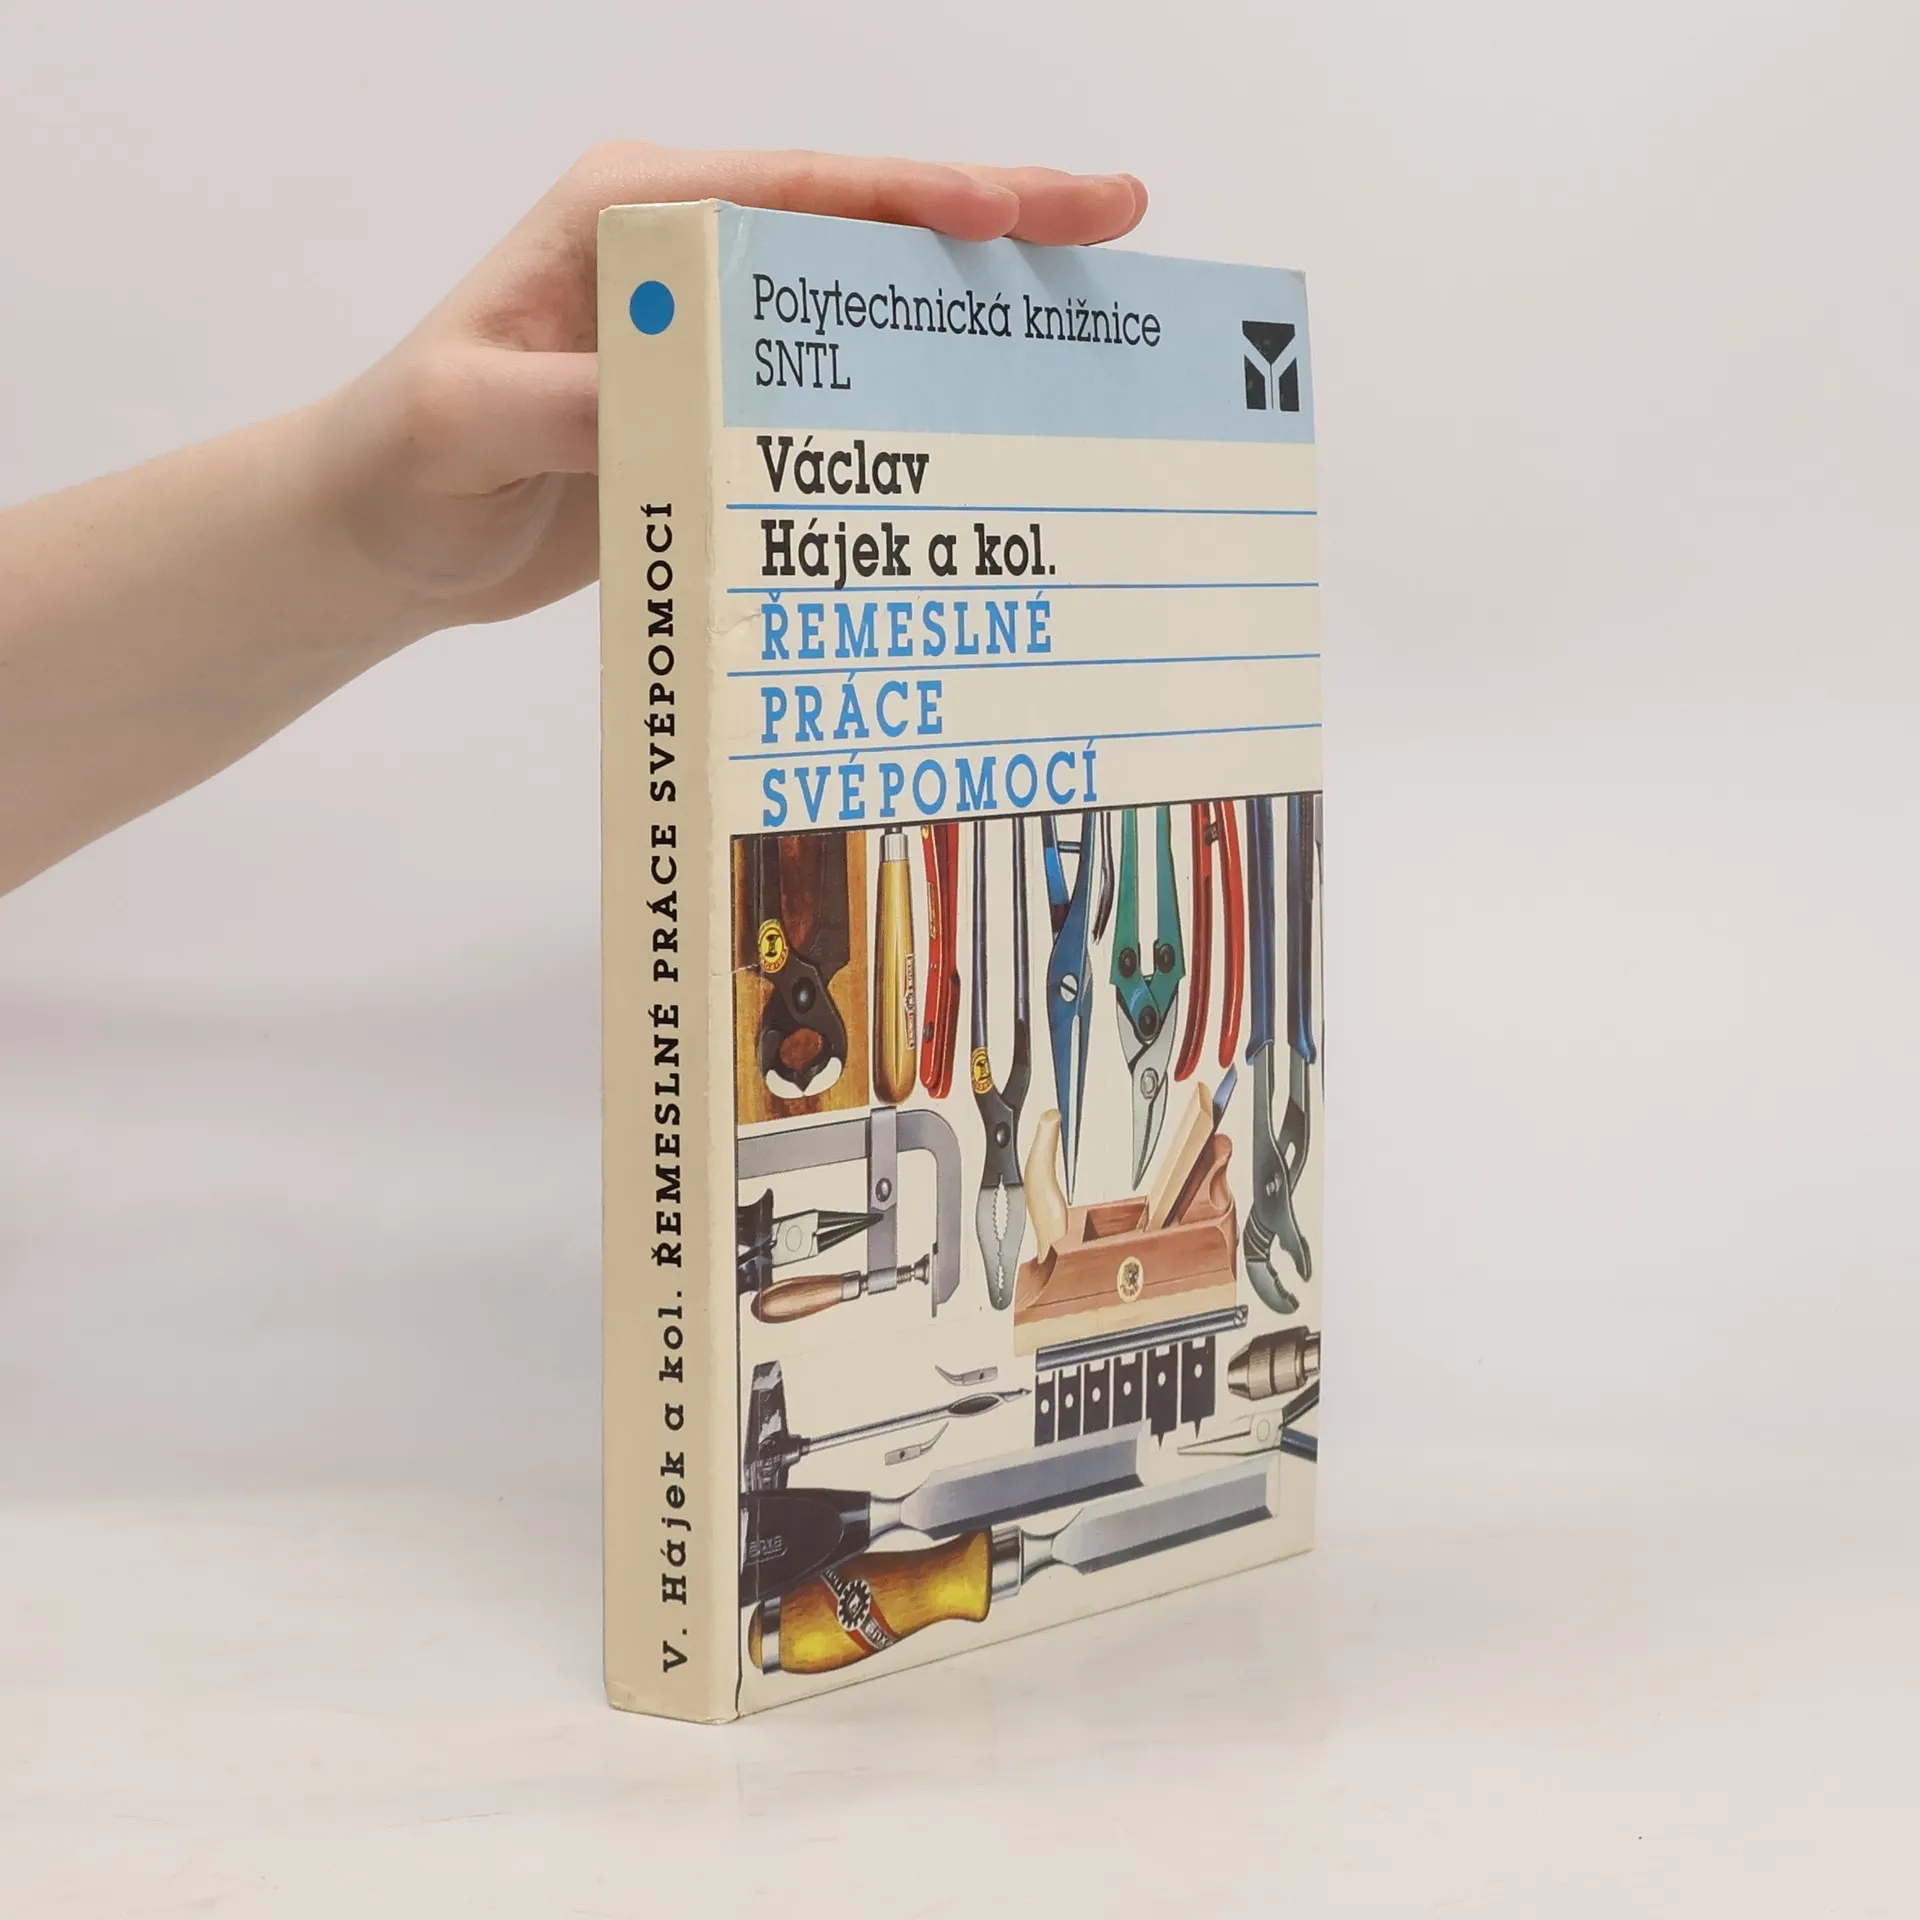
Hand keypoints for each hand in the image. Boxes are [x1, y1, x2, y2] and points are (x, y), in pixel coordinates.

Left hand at [314, 145, 1147, 633]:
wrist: (383, 536)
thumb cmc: (403, 458)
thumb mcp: (466, 421)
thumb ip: (567, 400)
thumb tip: (683, 395)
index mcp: (628, 220)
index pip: (794, 189)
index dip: (915, 194)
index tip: (1018, 207)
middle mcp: (684, 260)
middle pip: (859, 228)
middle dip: (990, 220)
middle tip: (1115, 222)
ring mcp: (711, 335)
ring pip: (866, 307)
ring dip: (972, 310)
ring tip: (1087, 317)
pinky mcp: (720, 409)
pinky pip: (838, 395)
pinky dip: (916, 400)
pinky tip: (989, 424)